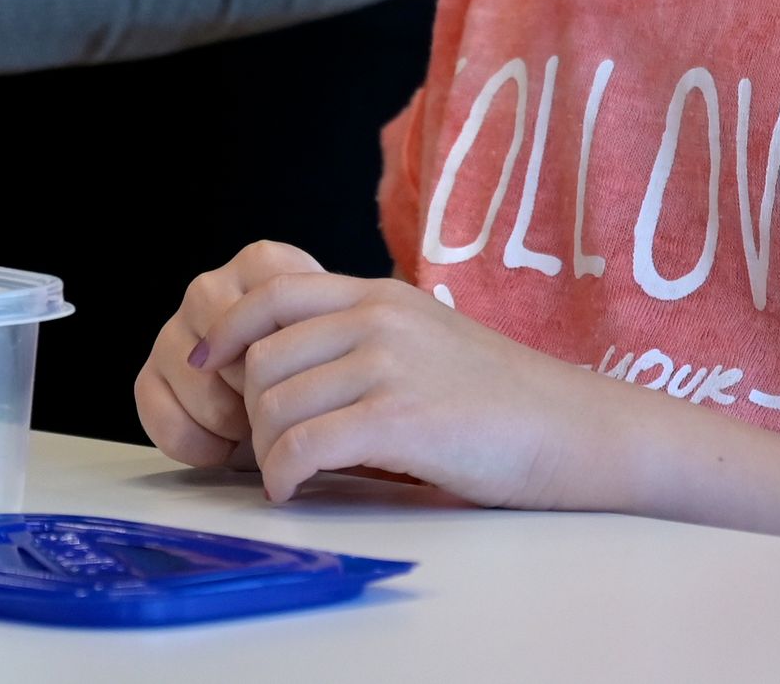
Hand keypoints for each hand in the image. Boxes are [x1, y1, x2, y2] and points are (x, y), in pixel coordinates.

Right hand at [134, 239, 322, 469]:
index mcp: (260, 266)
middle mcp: (210, 288)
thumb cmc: (324, 372)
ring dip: (230, 421)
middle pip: (232, 343)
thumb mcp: (338, 345)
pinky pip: (160, 412)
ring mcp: (175, 329)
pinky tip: (223, 448)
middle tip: (283, 411)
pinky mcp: (151, 374)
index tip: (310, 380)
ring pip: (196, 379)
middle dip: (258, 391)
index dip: (292, 357)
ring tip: (257, 428)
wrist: (302, 398)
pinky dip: (196, 444)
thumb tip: (303, 376)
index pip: (270, 304)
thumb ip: (324, 341)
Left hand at [191, 258, 629, 507]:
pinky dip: (285, 475)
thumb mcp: (426, 337)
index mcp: (380, 294)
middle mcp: (379, 318)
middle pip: (262, 357)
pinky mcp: (401, 419)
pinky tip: (296, 489)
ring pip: (276, 405)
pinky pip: (305, 447)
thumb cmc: (501, 397)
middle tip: (266, 448)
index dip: (227, 329)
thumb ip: (363, 336)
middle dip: (250, 411)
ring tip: (287, 473)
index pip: (272, 290)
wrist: (572, 427)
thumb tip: (287, 365)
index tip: (207, 364)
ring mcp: (390, 365)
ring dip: (266, 450)